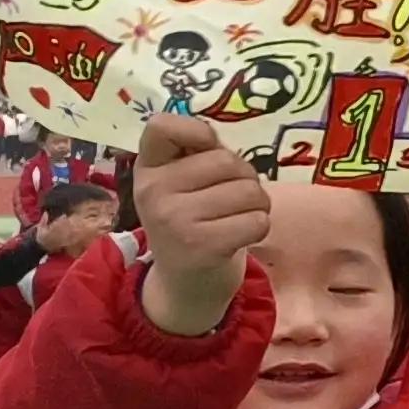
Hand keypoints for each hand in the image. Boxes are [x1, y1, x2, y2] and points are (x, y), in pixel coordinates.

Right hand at [131, 114, 270, 337]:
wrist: (185, 281)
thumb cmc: (193, 218)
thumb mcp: (182, 182)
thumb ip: (197, 153)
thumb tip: (211, 135)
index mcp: (148, 168)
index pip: (161, 126)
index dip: (196, 130)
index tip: (207, 146)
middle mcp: (154, 191)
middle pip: (228, 161)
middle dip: (245, 176)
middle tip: (232, 197)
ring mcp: (175, 219)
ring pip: (249, 191)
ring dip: (258, 204)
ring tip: (238, 216)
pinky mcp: (203, 246)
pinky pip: (258, 221)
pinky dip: (260, 226)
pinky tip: (239, 235)